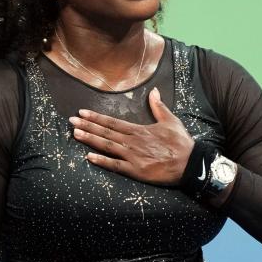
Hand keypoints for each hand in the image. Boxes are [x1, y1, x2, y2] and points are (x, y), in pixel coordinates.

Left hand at [69, 87, 193, 186]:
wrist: (190, 164)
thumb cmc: (181, 143)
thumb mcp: (171, 121)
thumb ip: (159, 106)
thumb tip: (154, 90)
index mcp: (139, 130)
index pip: (113, 122)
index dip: (96, 117)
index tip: (82, 113)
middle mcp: (133, 142)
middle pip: (105, 132)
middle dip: (87, 126)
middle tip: (71, 122)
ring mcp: (133, 156)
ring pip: (107, 146)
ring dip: (90, 139)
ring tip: (75, 134)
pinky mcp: (136, 171)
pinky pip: (115, 165)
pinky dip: (102, 161)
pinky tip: (89, 157)